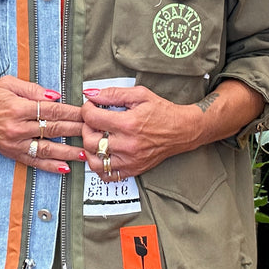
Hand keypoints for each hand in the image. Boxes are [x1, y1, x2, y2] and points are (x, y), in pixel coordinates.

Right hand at [0, 75, 83, 173]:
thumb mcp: (8, 84)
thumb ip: (33, 89)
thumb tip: (56, 96)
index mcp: (18, 108)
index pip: (52, 110)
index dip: (72, 111)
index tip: (88, 112)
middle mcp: (17, 127)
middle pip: (53, 129)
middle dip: (76, 130)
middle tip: (95, 132)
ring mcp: (14, 143)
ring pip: (47, 148)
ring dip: (68, 152)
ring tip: (87, 154)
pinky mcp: (11, 153)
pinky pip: (34, 161)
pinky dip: (50, 166)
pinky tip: (65, 168)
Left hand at [81, 84, 197, 180]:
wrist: (182, 130)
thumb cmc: (163, 112)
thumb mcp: (140, 95)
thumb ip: (113, 93)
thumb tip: (91, 94)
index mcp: (128, 124)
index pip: (92, 118)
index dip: (87, 109)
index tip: (91, 107)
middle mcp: (128, 145)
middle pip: (90, 141)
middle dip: (87, 128)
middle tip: (94, 122)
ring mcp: (130, 160)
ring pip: (94, 161)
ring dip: (90, 149)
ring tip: (97, 138)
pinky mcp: (133, 170)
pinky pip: (106, 175)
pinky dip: (100, 166)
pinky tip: (103, 154)